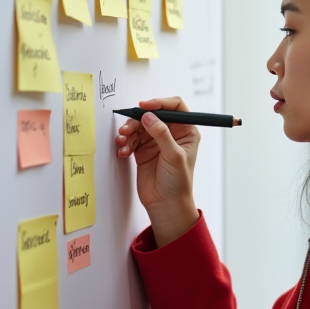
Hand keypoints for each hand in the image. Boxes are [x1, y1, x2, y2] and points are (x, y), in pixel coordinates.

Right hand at [115, 97, 199, 245]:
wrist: (166, 205)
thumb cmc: (178, 183)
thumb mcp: (174, 156)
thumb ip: (162, 134)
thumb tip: (149, 116)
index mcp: (186, 131)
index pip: (175, 107)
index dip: (160, 103)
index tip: (144, 106)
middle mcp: (171, 133)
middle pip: (153, 115)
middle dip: (138, 119)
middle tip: (127, 128)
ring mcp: (156, 141)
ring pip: (139, 126)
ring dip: (128, 132)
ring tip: (123, 142)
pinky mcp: (143, 150)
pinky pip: (131, 139)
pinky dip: (125, 143)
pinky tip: (123, 151)